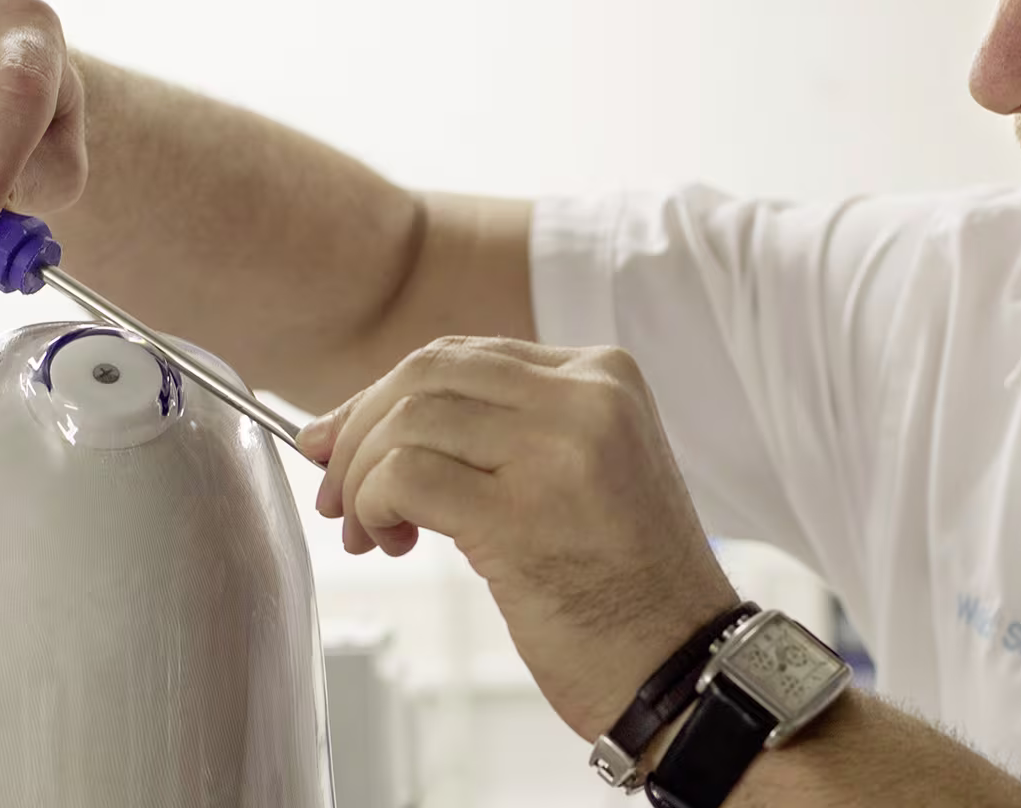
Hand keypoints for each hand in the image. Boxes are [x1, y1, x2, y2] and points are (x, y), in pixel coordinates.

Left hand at [298, 336, 740, 738]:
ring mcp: (558, 450)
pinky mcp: (522, 514)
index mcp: (605, 374)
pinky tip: (387, 539)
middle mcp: (587, 397)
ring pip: (407, 420)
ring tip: (371, 531)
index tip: (346, 443)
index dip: (386, 396)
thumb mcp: (580, 470)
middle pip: (426, 373)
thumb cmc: (625, 586)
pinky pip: (404, 475)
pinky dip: (373, 503)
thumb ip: (501, 430)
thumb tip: (364, 423)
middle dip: (359, 428)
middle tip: (336, 491)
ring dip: (361, 478)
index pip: (465, 354)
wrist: (683, 666)